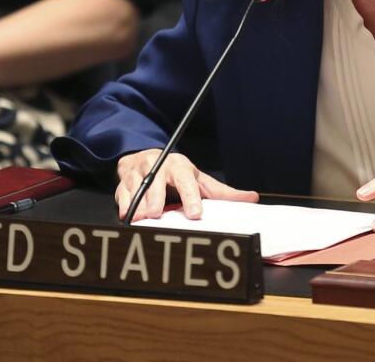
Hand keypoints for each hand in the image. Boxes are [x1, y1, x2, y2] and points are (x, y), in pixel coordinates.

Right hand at [114, 149, 257, 221]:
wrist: (143, 157)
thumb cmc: (175, 173)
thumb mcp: (198, 178)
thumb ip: (221, 192)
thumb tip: (252, 197)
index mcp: (179, 167)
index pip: (186, 181)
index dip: (191, 197)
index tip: (195, 214)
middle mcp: (158, 166)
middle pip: (157, 183)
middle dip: (157, 198)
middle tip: (158, 214)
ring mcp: (139, 173)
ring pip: (137, 189)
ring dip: (139, 203)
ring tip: (142, 217)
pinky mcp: (123, 182)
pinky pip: (121, 194)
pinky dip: (124, 205)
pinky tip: (127, 214)